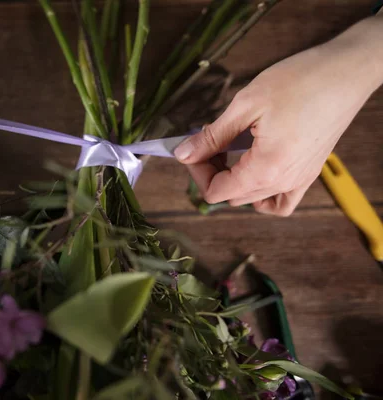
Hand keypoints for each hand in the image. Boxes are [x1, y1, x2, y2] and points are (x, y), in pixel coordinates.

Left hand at [174, 15, 382, 215]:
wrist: (347, 70)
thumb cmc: (300, 81)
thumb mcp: (245, 105)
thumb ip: (212, 136)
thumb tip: (183, 154)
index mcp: (266, 169)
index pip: (216, 192)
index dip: (197, 170)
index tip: (194, 145)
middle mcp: (284, 182)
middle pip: (232, 196)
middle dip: (212, 171)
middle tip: (209, 139)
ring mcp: (300, 179)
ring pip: (253, 198)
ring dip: (233, 178)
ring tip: (230, 147)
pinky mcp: (310, 172)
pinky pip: (281, 200)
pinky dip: (262, 194)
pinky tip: (254, 170)